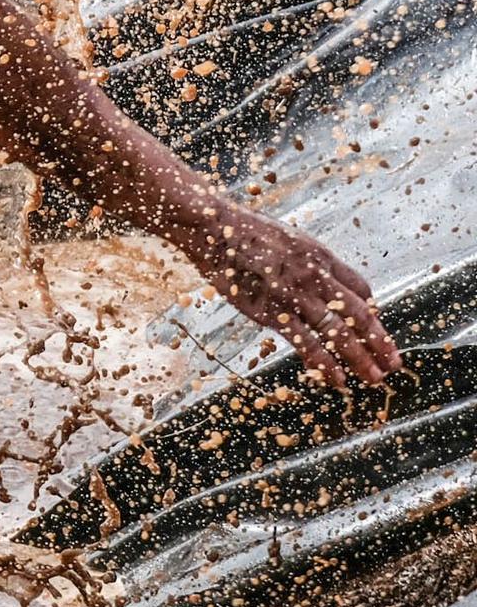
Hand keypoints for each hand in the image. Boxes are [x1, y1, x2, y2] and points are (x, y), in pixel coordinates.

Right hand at [176, 199, 401, 388]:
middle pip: (359, 314)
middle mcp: (315, 276)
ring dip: (361, 359)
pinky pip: (307, 344)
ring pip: (339, 333)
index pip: (359, 288)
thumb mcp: (285, 239)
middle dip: (380, 342)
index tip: (374, 327)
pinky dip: (325, 364)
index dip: (371, 311)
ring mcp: (295, 295)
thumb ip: (304, 261)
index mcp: (320, 255)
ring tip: (375, 378)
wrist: (212, 227)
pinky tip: (337, 379)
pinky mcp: (273, 312)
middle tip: (392, 363)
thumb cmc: (242, 231)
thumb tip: (314, 278)